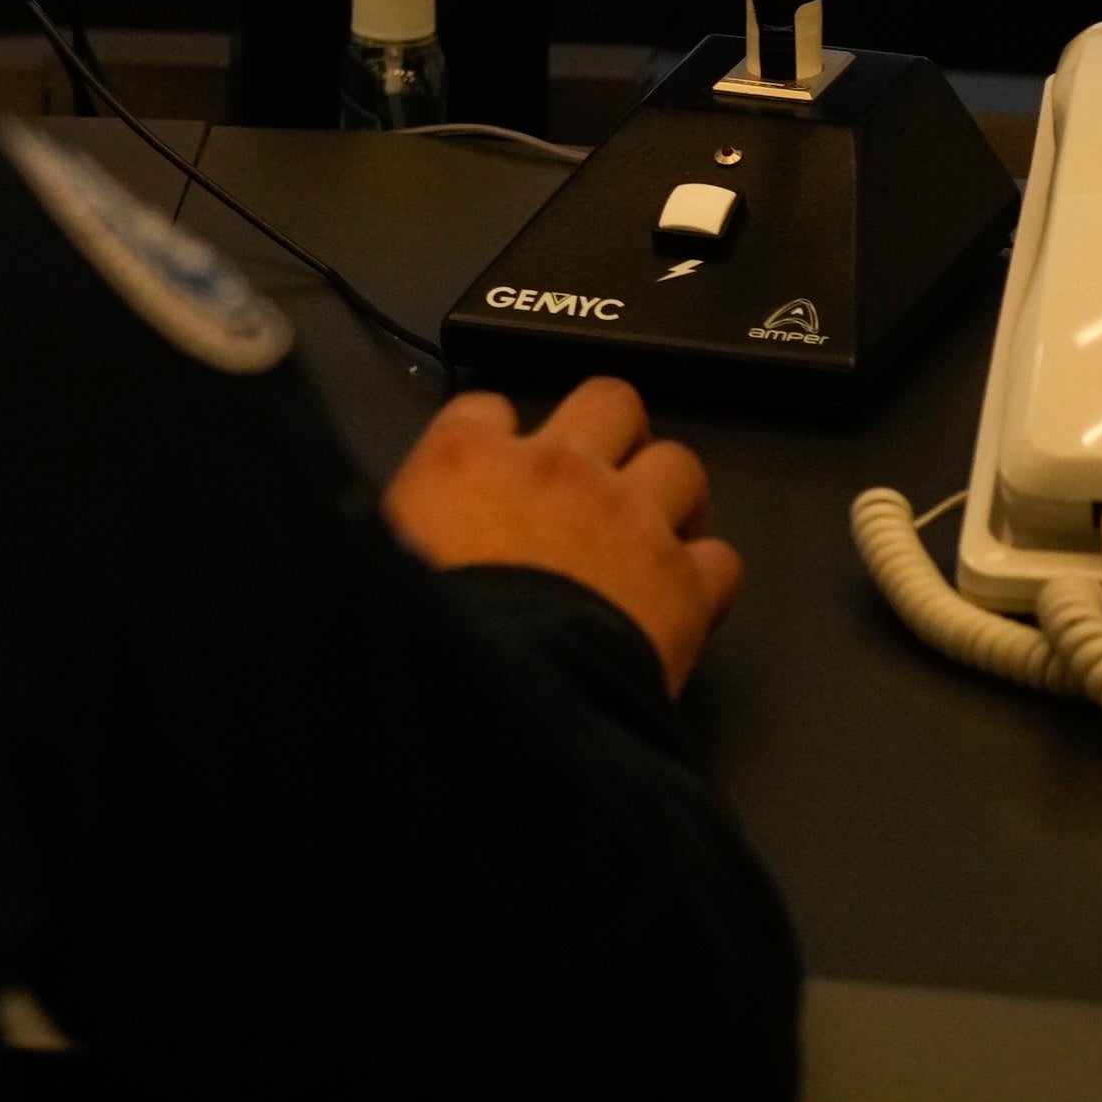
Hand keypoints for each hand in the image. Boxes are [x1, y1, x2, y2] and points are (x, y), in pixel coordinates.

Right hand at [382, 376, 743, 691]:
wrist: (493, 699)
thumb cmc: (427, 642)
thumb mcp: (381, 562)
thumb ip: (405, 531)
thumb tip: (399, 541)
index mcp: (466, 461)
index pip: (487, 408)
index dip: (497, 435)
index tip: (499, 464)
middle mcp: (556, 471)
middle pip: (608, 402)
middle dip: (612, 432)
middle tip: (605, 472)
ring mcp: (626, 520)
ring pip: (679, 464)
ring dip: (668, 495)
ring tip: (653, 530)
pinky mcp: (680, 583)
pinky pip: (720, 559)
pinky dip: (706, 577)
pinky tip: (683, 599)